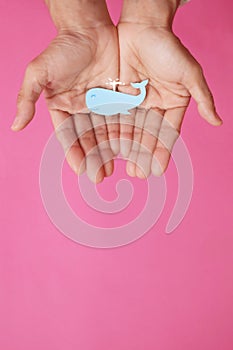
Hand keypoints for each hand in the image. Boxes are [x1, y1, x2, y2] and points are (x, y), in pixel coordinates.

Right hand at [12, 1, 119, 182]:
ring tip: (116, 168)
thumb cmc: (62, 49)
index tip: (81, 169)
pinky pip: (123, 120)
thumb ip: (27, 98)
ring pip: (107, 133)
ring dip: (111, 151)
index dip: (74, 153)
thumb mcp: (39, 73)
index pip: (69, 136)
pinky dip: (125, 135)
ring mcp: (102, 105)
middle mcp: (82, 110)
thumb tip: (15, 126)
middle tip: (102, 175)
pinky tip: (129, 149)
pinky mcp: (119, 99)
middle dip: (95, 157)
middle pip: (89, 138)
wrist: (89, 29)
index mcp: (63, 108)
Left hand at [117, 21, 221, 177]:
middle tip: (137, 174)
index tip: (157, 169)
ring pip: (130, 129)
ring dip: (127, 149)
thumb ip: (202, 98)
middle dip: (142, 155)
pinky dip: (112, 133)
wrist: (141, 27)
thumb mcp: (189, 73)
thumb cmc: (168, 48)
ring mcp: (134, 102)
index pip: (166, 132)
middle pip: (147, 135)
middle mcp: (153, 106)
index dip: (162, 151)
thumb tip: (218, 121)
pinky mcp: (117, 96)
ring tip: (123, 167)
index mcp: (171, 104)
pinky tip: (109, 148)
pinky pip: (114, 118)